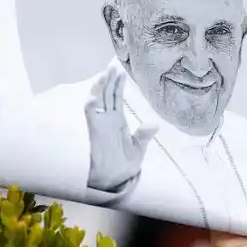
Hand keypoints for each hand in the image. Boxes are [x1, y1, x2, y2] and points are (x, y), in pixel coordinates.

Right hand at [84, 65, 156, 191]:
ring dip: (100, 88)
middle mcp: (107, 120)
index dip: (118, 84)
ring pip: (98, 101)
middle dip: (109, 80)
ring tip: (105, 74)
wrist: (115, 180)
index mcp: (118, 121)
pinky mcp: (95, 132)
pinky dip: (91, 106)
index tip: (120, 70)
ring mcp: (100, 124)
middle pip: (107, 94)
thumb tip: (155, 124)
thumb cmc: (124, 165)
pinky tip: (93, 97)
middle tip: (112, 65)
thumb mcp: (138, 148)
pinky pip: (91, 116)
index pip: (116, 97)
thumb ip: (143, 136)